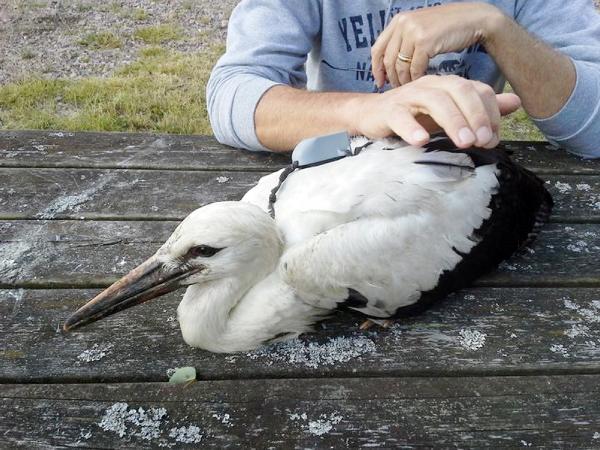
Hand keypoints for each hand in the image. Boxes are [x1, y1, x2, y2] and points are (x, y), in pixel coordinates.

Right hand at [355, 75, 520, 147]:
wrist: (372, 115)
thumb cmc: (413, 115)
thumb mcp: (450, 112)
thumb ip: (480, 108)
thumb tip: (515, 102)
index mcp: (448, 85)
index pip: (477, 91)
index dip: (489, 113)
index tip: (493, 139)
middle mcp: (431, 85)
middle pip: (459, 91)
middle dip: (476, 116)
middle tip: (484, 141)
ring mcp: (409, 96)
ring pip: (435, 101)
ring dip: (453, 121)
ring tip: (464, 142)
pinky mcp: (389, 110)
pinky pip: (401, 116)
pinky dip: (411, 128)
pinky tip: (421, 141)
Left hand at [372, 3, 502, 87]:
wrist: (474, 20)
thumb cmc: (448, 29)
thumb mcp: (421, 29)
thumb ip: (404, 41)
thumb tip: (390, 66)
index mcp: (398, 20)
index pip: (377, 48)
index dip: (376, 69)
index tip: (379, 83)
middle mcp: (403, 24)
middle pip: (388, 60)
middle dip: (391, 78)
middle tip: (397, 90)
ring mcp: (413, 31)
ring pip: (400, 66)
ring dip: (404, 81)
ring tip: (410, 90)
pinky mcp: (425, 41)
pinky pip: (414, 68)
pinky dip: (416, 79)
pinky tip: (421, 84)